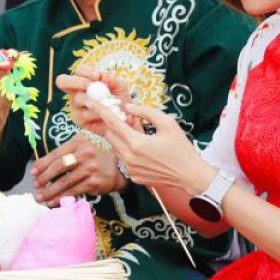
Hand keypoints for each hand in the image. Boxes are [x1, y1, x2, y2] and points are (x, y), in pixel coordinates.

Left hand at [30, 135, 124, 205]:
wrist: (120, 165)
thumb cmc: (96, 154)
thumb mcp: (83, 145)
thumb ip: (66, 152)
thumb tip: (42, 166)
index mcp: (78, 142)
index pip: (56, 154)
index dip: (42, 164)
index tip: (33, 172)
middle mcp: (84, 154)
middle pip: (58, 167)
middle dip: (44, 178)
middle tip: (35, 186)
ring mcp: (90, 168)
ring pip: (65, 182)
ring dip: (50, 191)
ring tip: (40, 197)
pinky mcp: (94, 182)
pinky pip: (74, 191)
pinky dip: (61, 198)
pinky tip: (53, 202)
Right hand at [57, 66, 132, 136]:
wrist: (125, 121)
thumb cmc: (121, 101)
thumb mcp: (120, 87)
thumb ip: (112, 79)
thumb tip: (101, 75)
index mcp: (85, 80)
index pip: (79, 70)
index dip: (86, 71)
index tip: (98, 76)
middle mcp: (76, 91)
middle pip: (62, 81)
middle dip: (76, 82)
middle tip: (90, 86)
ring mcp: (75, 106)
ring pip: (77, 99)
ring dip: (95, 101)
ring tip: (109, 105)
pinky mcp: (78, 119)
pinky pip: (83, 114)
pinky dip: (96, 114)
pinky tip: (105, 115)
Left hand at [93, 101, 214, 194]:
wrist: (190, 176)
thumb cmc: (182, 149)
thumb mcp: (168, 124)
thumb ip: (146, 112)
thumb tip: (128, 107)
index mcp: (137, 143)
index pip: (112, 123)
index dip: (100, 111)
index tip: (89, 102)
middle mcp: (130, 158)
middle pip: (110, 135)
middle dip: (114, 124)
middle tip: (127, 119)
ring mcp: (130, 169)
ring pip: (115, 147)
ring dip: (120, 138)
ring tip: (138, 135)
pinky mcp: (134, 177)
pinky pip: (123, 159)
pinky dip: (127, 151)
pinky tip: (143, 150)